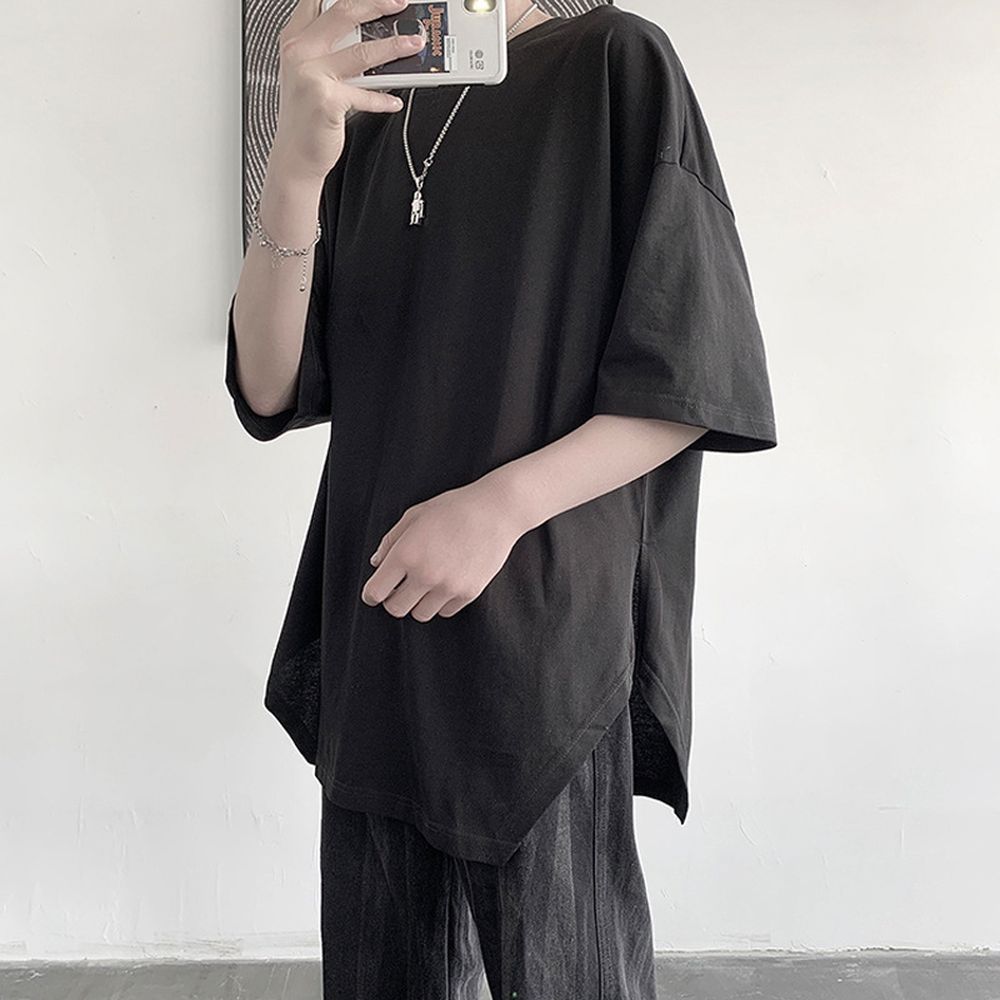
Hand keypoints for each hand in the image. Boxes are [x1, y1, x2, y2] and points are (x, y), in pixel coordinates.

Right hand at [270, 0, 425, 184]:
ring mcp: (312, 75)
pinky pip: (366, 94)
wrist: (295, 155)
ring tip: (413, 44)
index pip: (320, 1)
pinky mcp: (327, 100)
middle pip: (344, 13)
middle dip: (377, 4)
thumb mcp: (310, 74)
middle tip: (399, 4)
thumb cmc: (306, 116)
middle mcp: (300, 52)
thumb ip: (331, 50)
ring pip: (362, 52)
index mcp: (295, 39)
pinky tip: (395, 100)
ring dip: (394, 47)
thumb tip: (371, 36)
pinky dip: (384, 99)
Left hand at [361, 479, 526, 621]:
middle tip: (399, 588)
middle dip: (393, 600)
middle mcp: (425, 574)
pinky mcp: (468, 593)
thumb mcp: (414, 515)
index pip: (375, 592)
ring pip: (420, 614)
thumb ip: (390, 541)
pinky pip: (445, 611)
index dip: (371, 594)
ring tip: (424, 585)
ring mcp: (448, 587)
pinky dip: (440, 602)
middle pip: (396, 609)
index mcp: (406, 554)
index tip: (374, 592)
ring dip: (417, 603)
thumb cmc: (453, 508)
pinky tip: (444, 583)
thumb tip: (377, 564)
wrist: (496, 511)